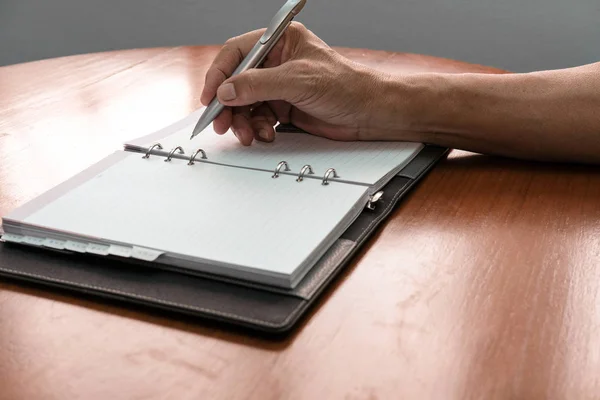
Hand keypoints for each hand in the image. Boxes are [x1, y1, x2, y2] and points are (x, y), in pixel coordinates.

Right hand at [201, 22, 391, 145]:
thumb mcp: (298, 80)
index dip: (220, 74)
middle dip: (229, 104)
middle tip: (222, 123)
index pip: (238, 52)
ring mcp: (279, 86)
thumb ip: (258, 84)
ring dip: (243, 121)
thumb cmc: (346, 86)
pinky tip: (266, 135)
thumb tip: (226, 91)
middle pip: (237, 81)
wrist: (369, 113)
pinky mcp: (284, 107)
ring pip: (246, 103)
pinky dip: (257, 129)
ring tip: (249, 134)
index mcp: (281, 41)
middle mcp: (277, 62)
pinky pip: (259, 118)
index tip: (210, 96)